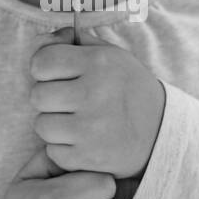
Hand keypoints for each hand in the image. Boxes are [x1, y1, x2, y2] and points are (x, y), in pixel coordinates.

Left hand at [28, 26, 165, 178]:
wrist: (161, 132)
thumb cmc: (126, 88)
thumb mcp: (109, 55)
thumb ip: (71, 42)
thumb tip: (39, 41)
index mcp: (99, 62)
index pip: (41, 62)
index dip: (43, 69)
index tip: (57, 76)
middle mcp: (95, 93)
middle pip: (37, 96)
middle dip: (49, 99)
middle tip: (70, 102)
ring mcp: (92, 128)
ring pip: (42, 126)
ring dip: (55, 126)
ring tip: (77, 122)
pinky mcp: (90, 157)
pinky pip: (53, 152)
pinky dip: (65, 149)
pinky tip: (85, 141)